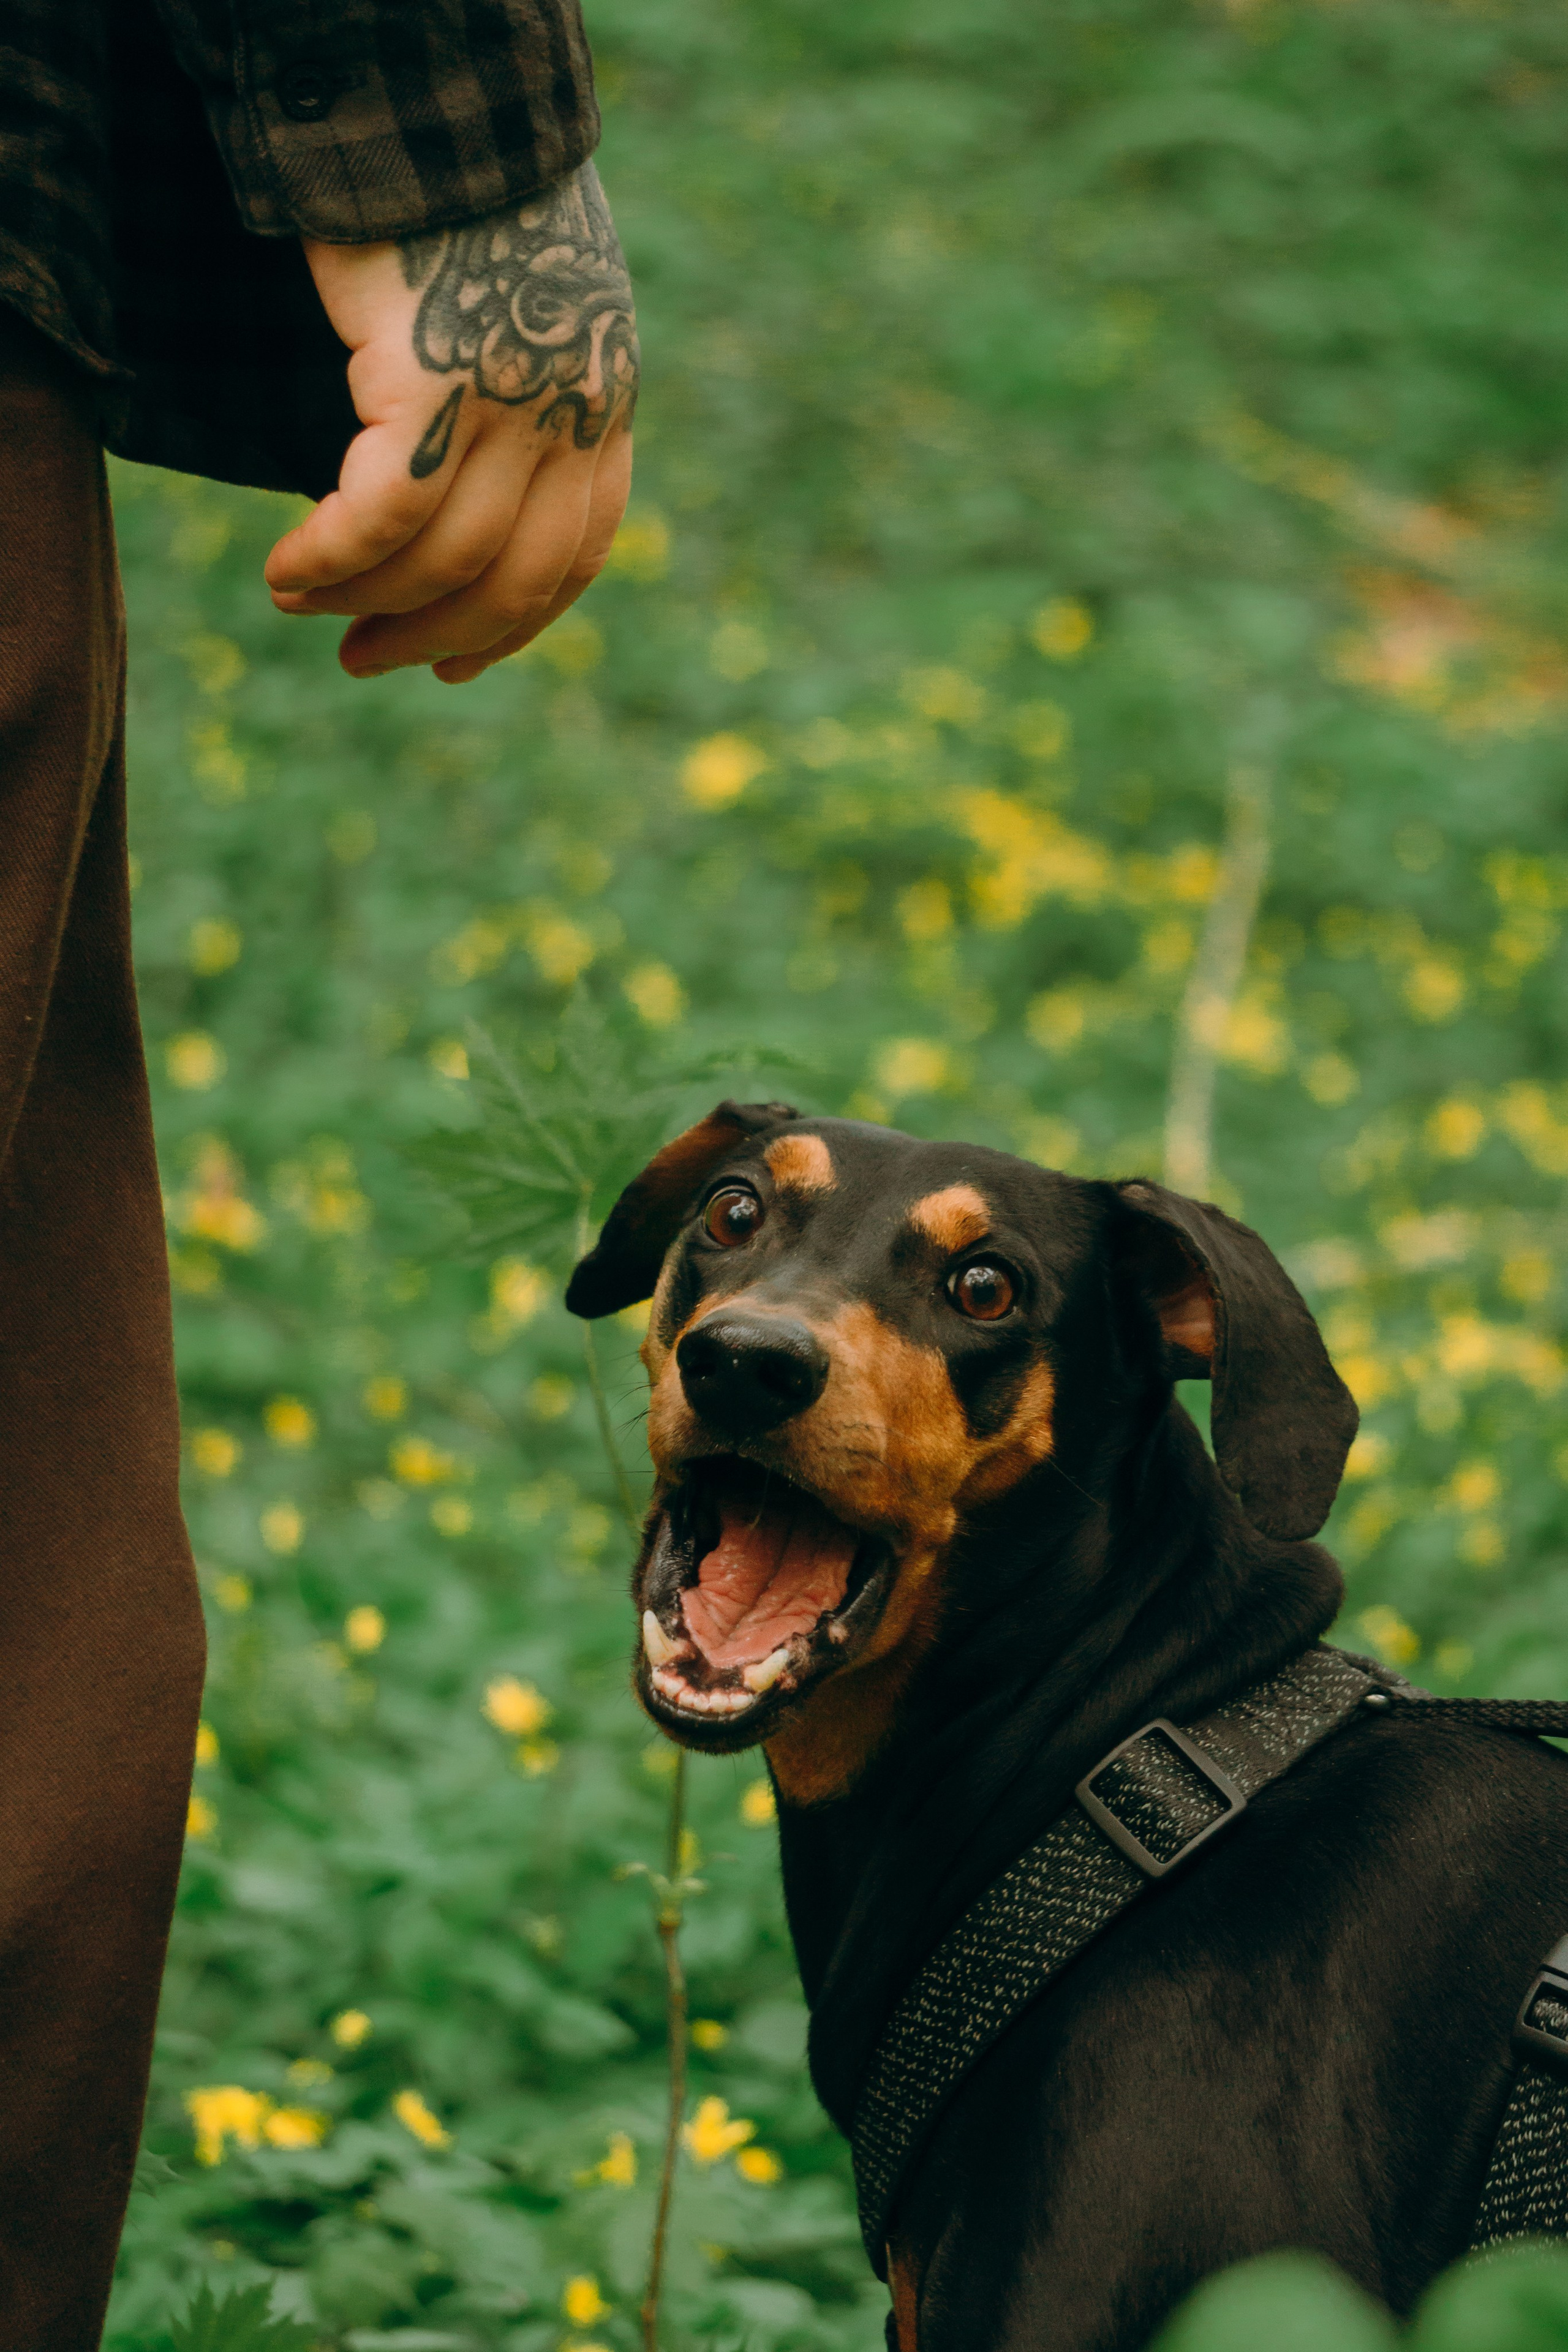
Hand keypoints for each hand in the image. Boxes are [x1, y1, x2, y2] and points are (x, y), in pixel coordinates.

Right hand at [264, 162, 637, 684]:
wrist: (428, 99)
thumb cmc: (458, 198)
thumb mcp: (516, 305)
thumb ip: (514, 395)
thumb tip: (468, 495)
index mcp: (602, 397)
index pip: (576, 554)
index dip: (516, 626)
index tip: (457, 664)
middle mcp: (574, 409)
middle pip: (516, 578)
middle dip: (439, 637)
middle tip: (367, 660)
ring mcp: (512, 400)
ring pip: (444, 557)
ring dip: (366, 602)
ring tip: (302, 605)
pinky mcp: (437, 383)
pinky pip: (383, 518)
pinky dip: (330, 560)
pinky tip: (287, 572)